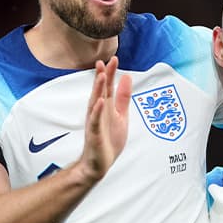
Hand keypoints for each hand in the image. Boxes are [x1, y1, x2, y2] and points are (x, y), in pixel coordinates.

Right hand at [77, 56, 132, 182]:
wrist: (98, 163)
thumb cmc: (108, 139)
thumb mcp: (121, 115)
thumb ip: (123, 97)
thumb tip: (128, 78)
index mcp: (106, 107)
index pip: (108, 87)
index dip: (110, 73)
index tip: (114, 59)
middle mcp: (99, 112)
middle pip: (100, 91)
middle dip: (102, 77)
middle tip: (104, 61)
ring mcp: (95, 122)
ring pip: (95, 103)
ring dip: (97, 89)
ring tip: (101, 76)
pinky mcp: (94, 134)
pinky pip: (95, 121)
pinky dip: (97, 111)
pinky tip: (100, 102)